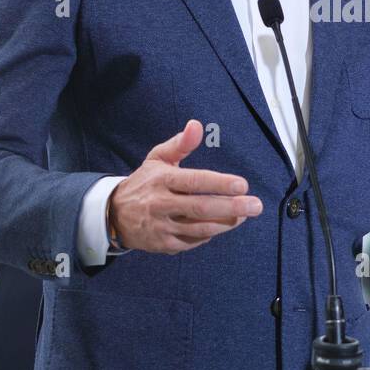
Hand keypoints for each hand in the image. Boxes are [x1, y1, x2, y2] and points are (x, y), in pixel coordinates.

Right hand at [108, 119, 261, 254]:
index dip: (219, 183)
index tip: (242, 185)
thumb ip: (180, 144)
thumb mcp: (157, 159)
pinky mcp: (163, 245)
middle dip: (232, 207)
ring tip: (244, 215)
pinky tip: (221, 225)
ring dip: (226, 223)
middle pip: (201, 207)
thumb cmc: (144, 183)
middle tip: (255, 205)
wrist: (114, 215)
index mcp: (162, 180)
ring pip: (200, 228)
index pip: (194, 181)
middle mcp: (161, 203)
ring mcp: (162, 226)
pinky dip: (209, 234)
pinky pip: (193, 241)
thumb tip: (196, 125)